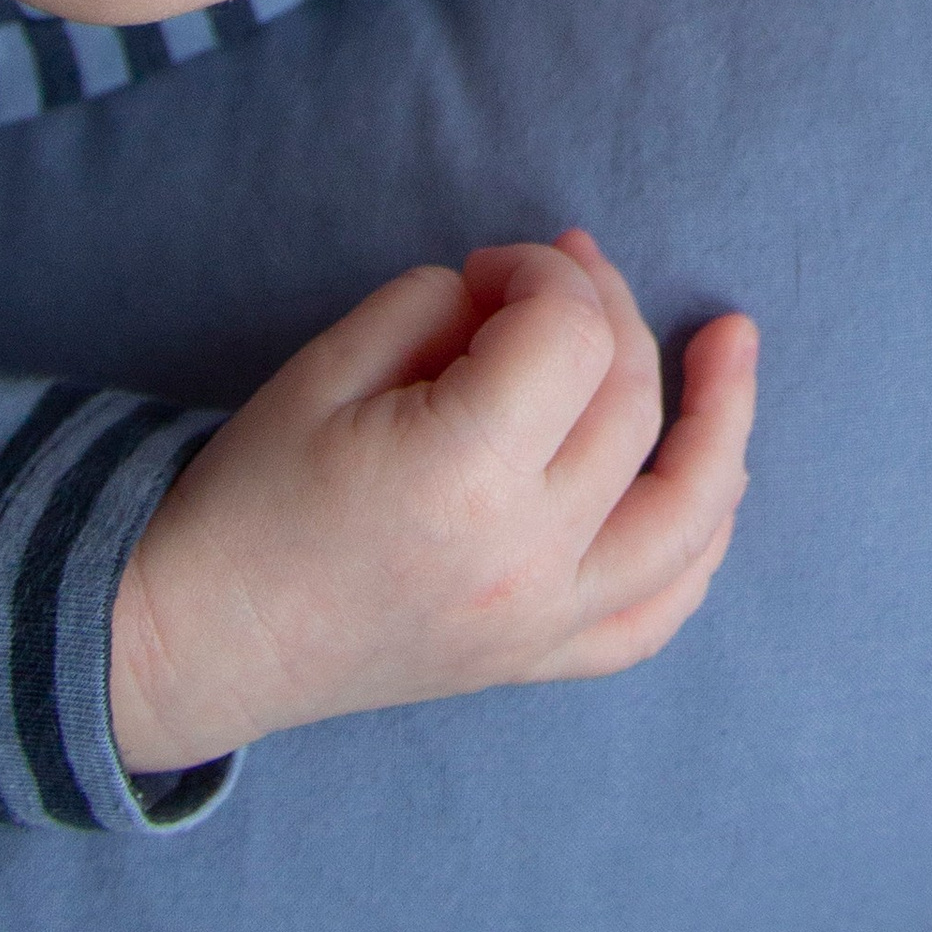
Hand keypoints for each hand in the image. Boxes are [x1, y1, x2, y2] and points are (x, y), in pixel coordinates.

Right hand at [109, 234, 754, 775]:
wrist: (199, 639)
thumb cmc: (251, 493)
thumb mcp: (333, 364)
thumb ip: (445, 310)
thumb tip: (526, 301)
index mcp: (465, 476)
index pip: (570, 336)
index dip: (542, 274)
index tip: (491, 270)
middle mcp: (526, 557)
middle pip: (629, 401)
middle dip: (604, 309)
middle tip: (557, 273)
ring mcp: (544, 622)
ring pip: (687, 513)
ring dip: (722, 421)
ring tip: (731, 345)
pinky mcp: (539, 660)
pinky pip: (658, 612)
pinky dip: (702, 542)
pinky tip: (717, 481)